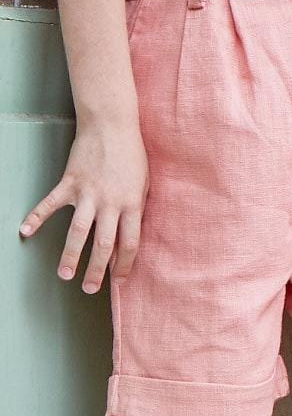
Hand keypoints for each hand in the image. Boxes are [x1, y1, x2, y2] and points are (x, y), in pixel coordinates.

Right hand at [20, 122, 148, 291]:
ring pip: (78, 231)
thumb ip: (137, 208)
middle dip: (96, 270)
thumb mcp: (144, 183)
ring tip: (64, 274)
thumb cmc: (132, 155)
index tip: (119, 281)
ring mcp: (88, 194)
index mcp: (132, 204)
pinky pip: (50, 204)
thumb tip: (132, 233)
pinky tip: (24, 232)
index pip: (130, 243)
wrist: (112, 125)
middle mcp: (110, 203)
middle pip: (103, 244)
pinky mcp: (70, 183)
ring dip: (70, 255)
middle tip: (89, 289)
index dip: (125, 265)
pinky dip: (36, 217)